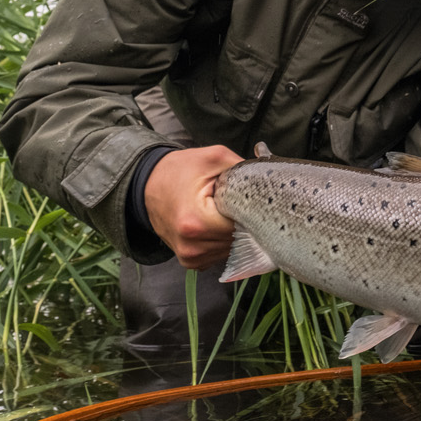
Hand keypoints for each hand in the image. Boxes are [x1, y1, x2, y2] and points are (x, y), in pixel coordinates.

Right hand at [144, 144, 242, 269]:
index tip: (253, 197)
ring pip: (233, 248)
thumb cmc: (179, 170)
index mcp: (197, 223)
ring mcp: (190, 258)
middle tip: (238, 201)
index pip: (244, 224)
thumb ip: (246, 169)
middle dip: (244, 220)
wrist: (146, 185)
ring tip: (223, 211)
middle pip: (240, 239)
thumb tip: (273, 181)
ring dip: (234, 231)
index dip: (253, 210)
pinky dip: (223, 239)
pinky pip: (220, 253)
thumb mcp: (214, 158)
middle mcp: (192, 246)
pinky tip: (215, 223)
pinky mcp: (191, 262)